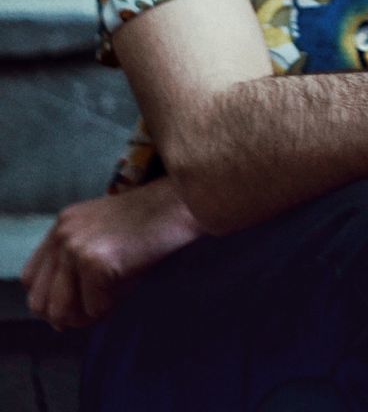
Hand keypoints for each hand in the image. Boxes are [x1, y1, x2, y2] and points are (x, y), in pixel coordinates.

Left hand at [21, 179, 202, 330]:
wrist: (182, 204)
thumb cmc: (152, 223)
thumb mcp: (104, 233)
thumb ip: (76, 263)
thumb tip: (63, 317)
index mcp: (63, 224)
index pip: (31, 279)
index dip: (50, 300)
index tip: (73, 308)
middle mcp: (64, 234)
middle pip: (40, 301)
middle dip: (67, 316)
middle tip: (95, 310)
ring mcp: (77, 247)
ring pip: (62, 312)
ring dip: (87, 316)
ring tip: (112, 301)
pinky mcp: (97, 263)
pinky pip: (95, 309)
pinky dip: (112, 308)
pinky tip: (129, 286)